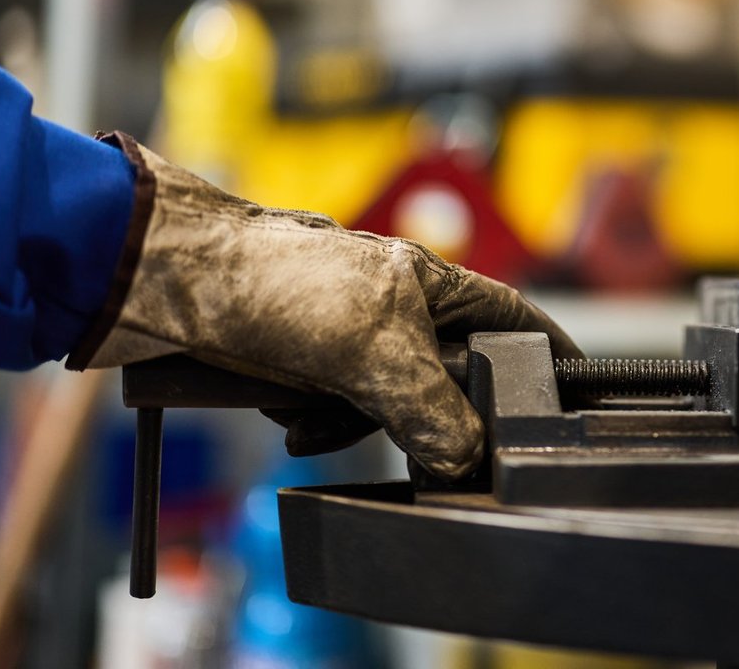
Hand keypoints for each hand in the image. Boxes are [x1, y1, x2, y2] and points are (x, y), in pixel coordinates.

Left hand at [69, 133, 581, 478]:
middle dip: (419, 414)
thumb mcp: (374, 351)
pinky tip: (281, 414)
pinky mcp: (293, 360)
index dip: (546, 354)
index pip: (512, 319)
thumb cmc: (272, 281)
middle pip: (443, 378)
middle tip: (403, 430)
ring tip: (310, 412)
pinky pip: (324, 412)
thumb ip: (434, 410)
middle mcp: (391, 303)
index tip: (577, 391)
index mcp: (428, 279)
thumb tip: (466, 459)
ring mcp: (341, 333)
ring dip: (346, 420)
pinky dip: (307, 422)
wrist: (162, 281)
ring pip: (380, 404)